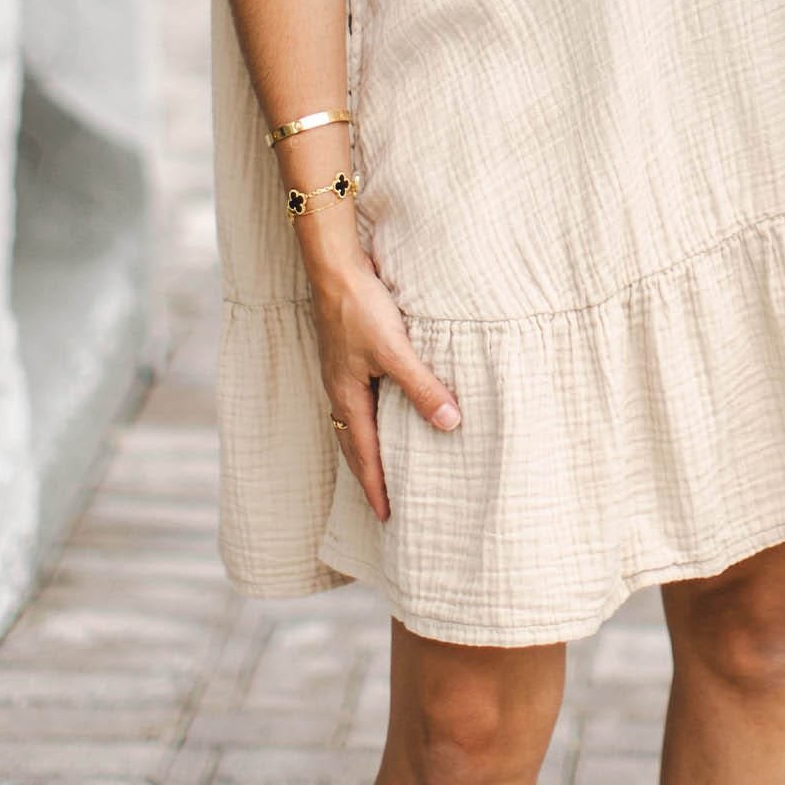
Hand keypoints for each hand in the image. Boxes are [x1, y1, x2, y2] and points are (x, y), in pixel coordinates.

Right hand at [309, 255, 461, 521]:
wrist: (335, 269)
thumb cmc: (361, 308)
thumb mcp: (395, 350)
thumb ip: (422, 387)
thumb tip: (450, 424)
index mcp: (347, 397)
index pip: (363, 454)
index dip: (376, 485)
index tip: (385, 516)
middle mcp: (340, 391)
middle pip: (352, 445)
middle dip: (367, 475)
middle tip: (382, 503)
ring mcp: (341, 373)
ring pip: (353, 423)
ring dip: (366, 448)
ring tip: (382, 466)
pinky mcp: (346, 355)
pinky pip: (356, 401)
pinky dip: (368, 419)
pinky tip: (382, 411)